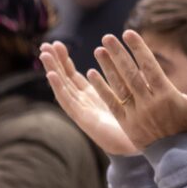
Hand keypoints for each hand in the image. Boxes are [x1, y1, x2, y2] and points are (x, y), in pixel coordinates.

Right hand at [40, 41, 138, 155]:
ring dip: (52, 70)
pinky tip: (51, 75)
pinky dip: (59, 88)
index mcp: (94, 95)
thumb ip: (129, 79)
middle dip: (54, 62)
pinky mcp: (83, 119)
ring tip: (44, 54)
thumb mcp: (132, 93)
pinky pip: (68, 102)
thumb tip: (136, 60)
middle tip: (45, 44)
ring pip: (62, 88)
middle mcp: (84, 102)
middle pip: (64, 79)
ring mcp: (82, 111)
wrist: (142, 144)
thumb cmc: (139, 120)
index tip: (57, 43)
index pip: (73, 75)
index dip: (64, 60)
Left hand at [90, 30, 186, 148]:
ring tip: (99, 50)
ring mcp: (135, 112)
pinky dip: (101, 87)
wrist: (176, 154)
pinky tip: (91, 74)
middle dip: (118, 54)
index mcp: (166, 94)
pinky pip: (111, 102)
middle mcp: (148, 102)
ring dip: (107, 67)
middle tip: (108, 37)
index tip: (129, 33)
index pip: (149, 67)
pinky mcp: (125, 121)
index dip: (139, 49)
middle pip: (130, 73)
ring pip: (118, 85)